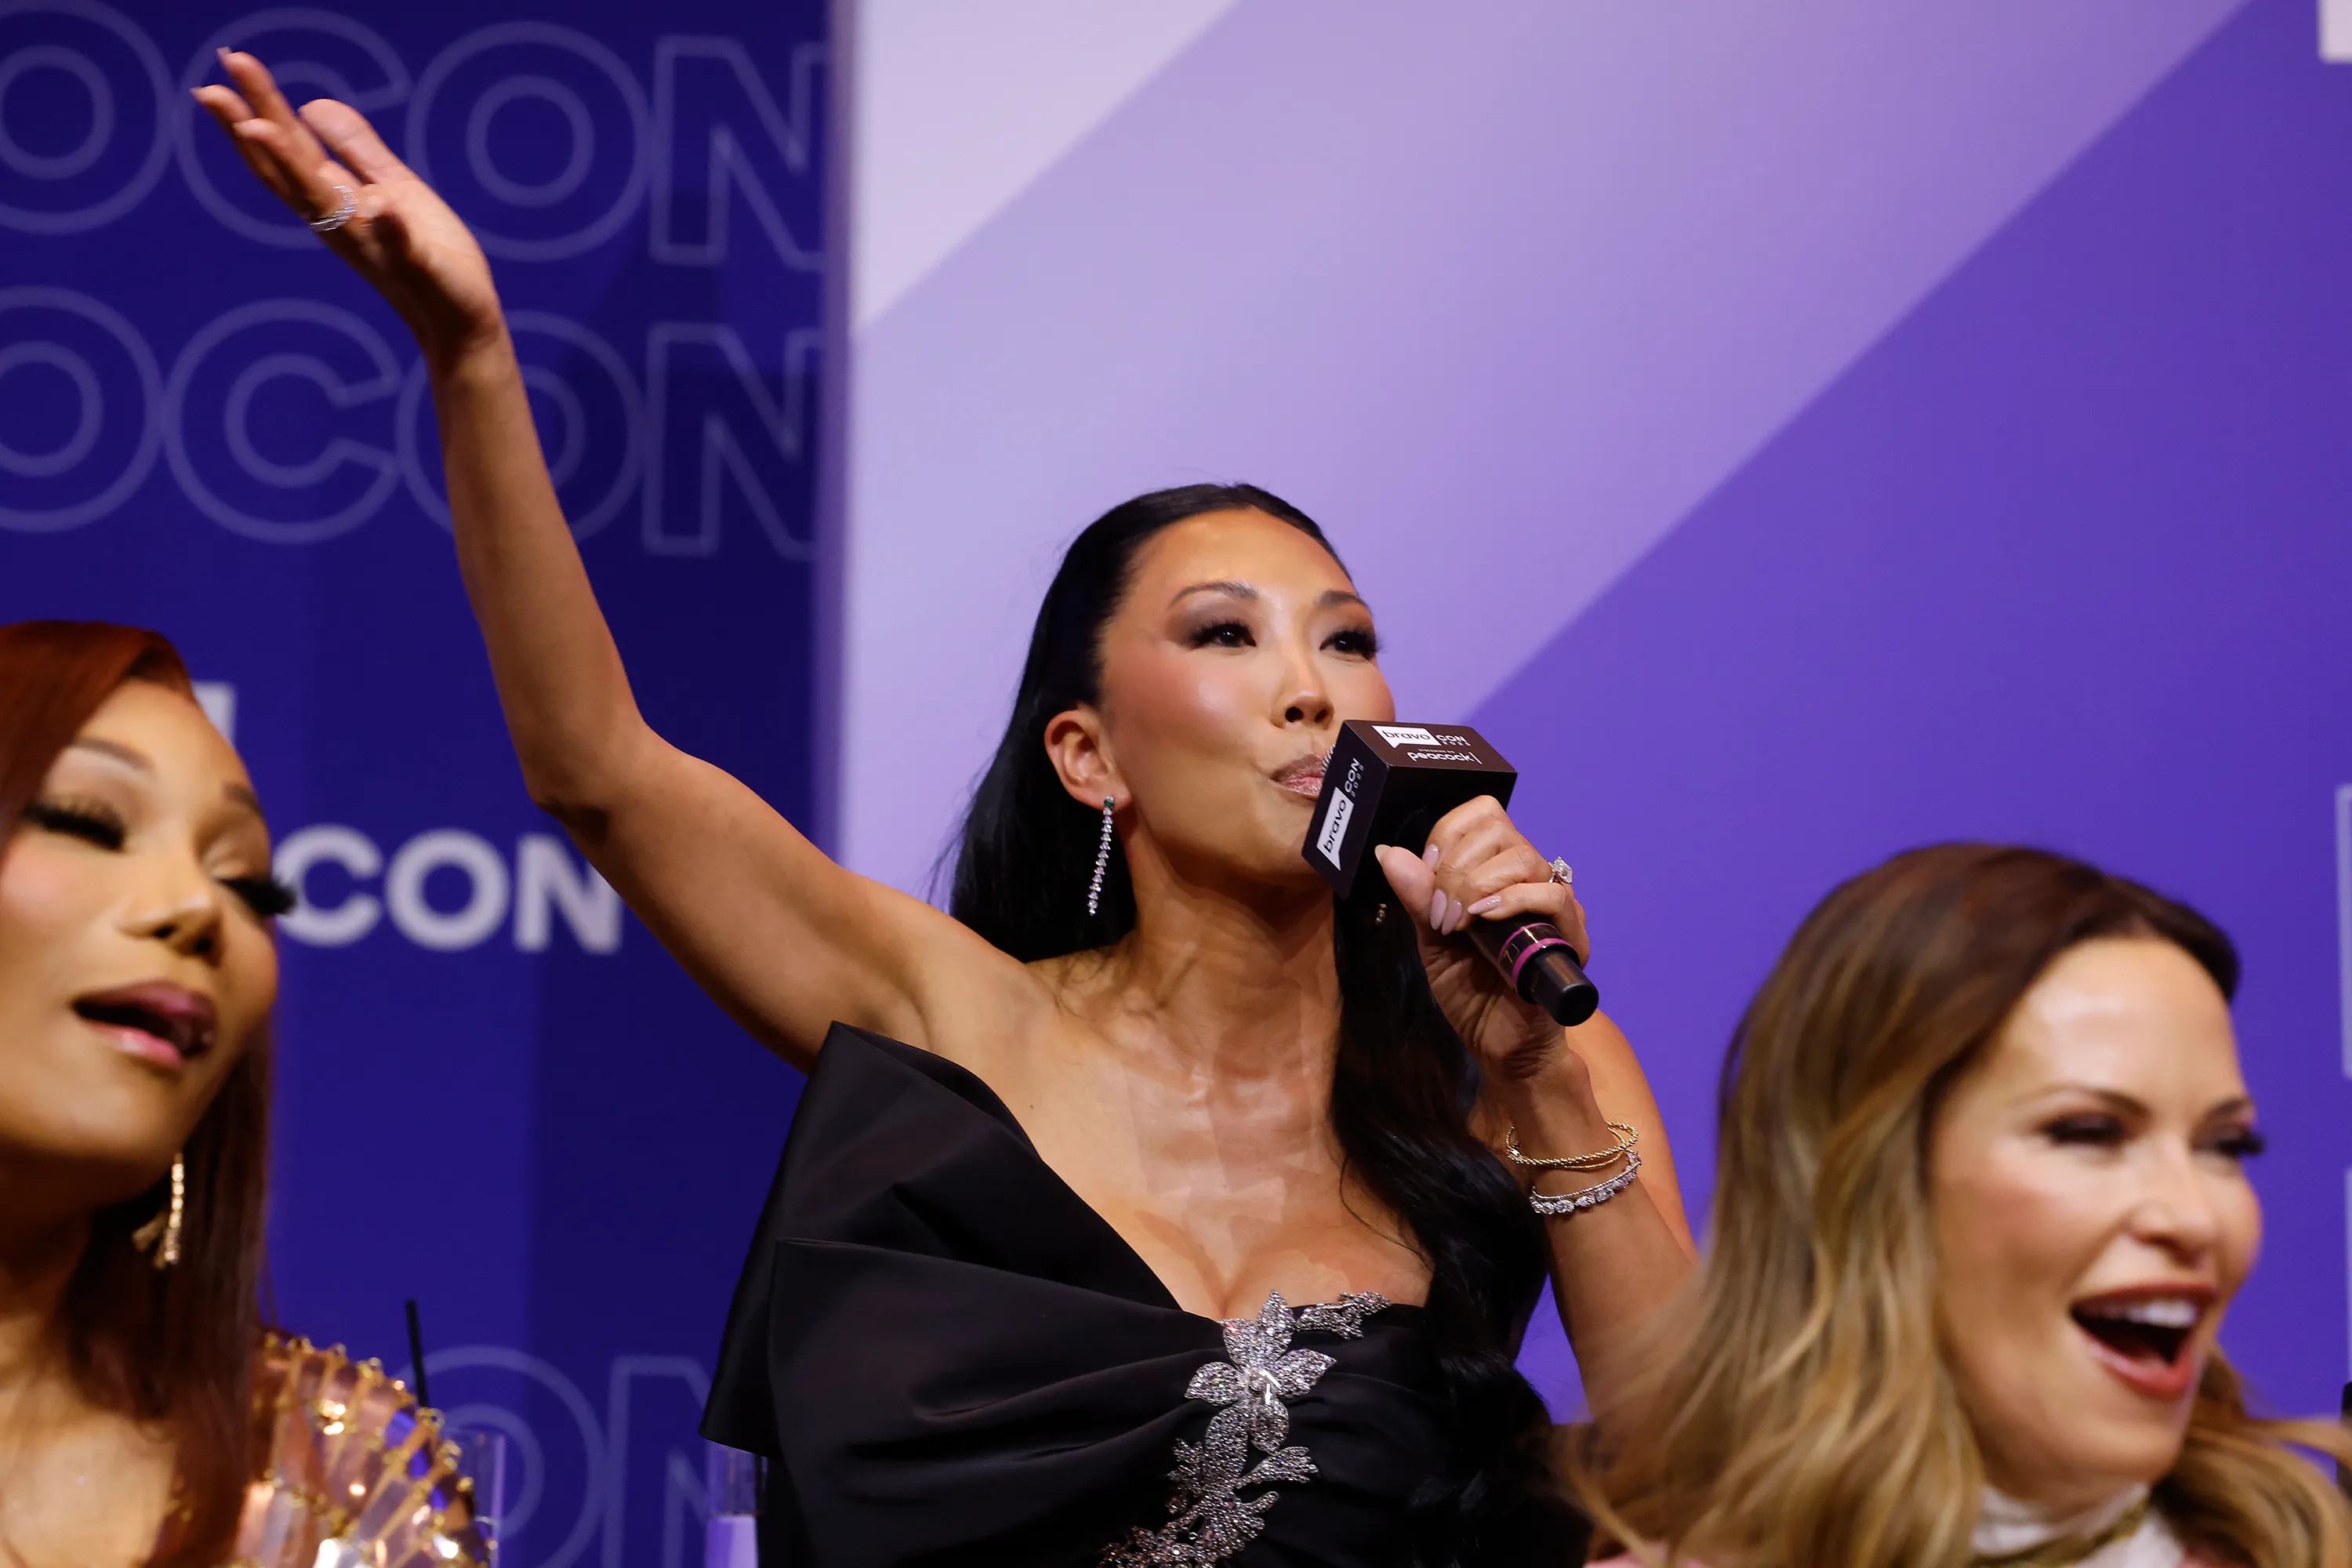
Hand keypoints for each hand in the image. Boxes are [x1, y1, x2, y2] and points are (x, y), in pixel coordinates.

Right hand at [193, 51, 503, 367]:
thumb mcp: (391, 185)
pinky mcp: (415, 267)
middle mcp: (340, 221)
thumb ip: (355, 148)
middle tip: (210, 88)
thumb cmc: (426, 251)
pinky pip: (401, 247)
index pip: (288, 146)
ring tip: (261, 126)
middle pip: (287, 170)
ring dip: (293, 167)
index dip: (259, 105)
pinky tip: (382, 206)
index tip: (231, 62)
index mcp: (336, 198)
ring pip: (326, 204)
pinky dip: (389, 227)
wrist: (459, 316)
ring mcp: (373, 244)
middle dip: (250, 128)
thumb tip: (310, 104)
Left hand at [1371, 796, 1589, 1088]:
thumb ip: (1417, 898)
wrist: (1501, 1046)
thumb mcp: (1432, 942)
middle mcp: (1529, 879)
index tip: (1427, 874)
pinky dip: (1513, 900)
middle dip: (1455, 867)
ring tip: (1457, 923)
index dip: (1448, 835)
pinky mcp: (1570, 936)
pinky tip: (1484, 920)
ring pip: (1523, 858)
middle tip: (1439, 912)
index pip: (1482, 815)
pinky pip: (1553, 896)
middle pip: (1499, 830)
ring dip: (1477, 885)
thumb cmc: (1471, 993)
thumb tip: (1389, 852)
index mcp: (1496, 872)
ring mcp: (1553, 905)